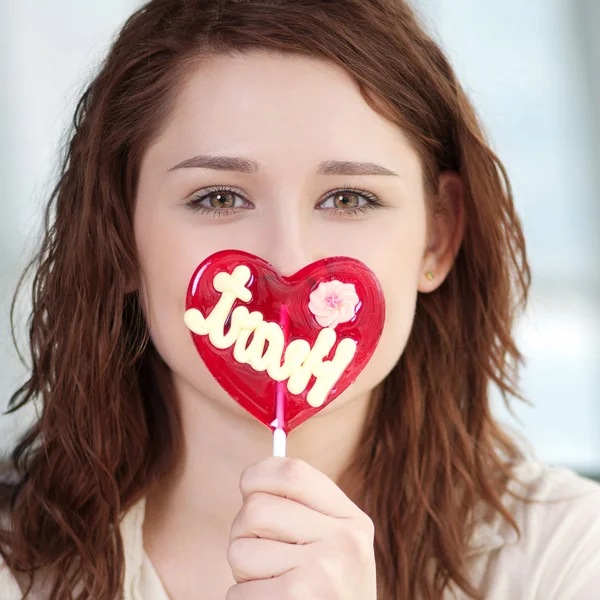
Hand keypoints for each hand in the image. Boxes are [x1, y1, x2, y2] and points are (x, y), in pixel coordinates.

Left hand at [226, 456, 376, 598]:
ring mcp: (325, 573)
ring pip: (239, 551)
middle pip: (254, 509)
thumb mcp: (334, 546)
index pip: (292, 471)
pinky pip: (237, 592)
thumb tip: (251, 478)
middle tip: (264, 556)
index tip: (249, 488)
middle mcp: (345, 542)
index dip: (258, 475)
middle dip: (244, 534)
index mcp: (352, 520)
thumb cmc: (327, 594)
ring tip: (272, 586)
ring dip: (243, 574)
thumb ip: (303, 509)